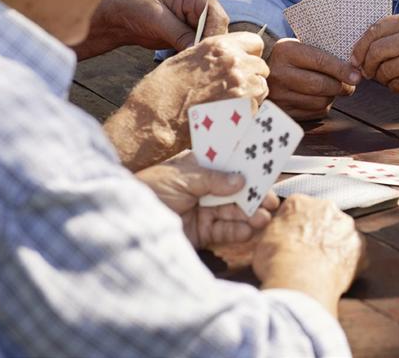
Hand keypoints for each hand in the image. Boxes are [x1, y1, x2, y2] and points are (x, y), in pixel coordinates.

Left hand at [77, 0, 228, 58]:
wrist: (123, 17)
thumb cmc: (138, 9)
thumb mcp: (158, 20)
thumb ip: (180, 35)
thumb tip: (198, 51)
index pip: (218, 17)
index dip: (213, 35)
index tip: (203, 52)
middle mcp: (203, 10)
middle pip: (218, 31)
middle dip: (210, 47)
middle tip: (200, 65)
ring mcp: (199, 25)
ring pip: (212, 42)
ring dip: (203, 55)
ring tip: (194, 68)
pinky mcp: (192, 38)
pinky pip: (201, 49)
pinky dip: (196, 58)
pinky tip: (190, 67)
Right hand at [105, 32, 268, 170]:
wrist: (154, 120)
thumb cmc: (162, 91)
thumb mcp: (186, 59)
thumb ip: (213, 56)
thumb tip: (228, 57)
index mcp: (219, 45)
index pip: (255, 42)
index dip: (250, 54)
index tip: (243, 64)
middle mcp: (234, 61)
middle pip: (261, 66)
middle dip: (251, 76)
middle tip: (233, 89)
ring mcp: (242, 85)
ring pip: (262, 87)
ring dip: (251, 95)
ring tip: (228, 104)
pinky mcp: (245, 109)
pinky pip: (257, 108)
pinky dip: (246, 112)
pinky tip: (227, 116)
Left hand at [135, 151, 278, 249]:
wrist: (126, 224)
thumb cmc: (149, 190)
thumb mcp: (181, 177)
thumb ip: (213, 179)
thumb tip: (241, 180)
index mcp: (198, 167)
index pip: (227, 164)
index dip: (247, 166)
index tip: (267, 169)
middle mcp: (203, 189)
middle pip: (235, 191)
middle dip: (254, 194)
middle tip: (272, 201)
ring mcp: (203, 211)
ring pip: (233, 212)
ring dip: (250, 214)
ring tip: (264, 217)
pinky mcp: (201, 234)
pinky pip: (224, 231)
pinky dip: (238, 231)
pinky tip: (250, 230)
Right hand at [252, 194, 363, 316]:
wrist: (300, 281)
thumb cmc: (277, 261)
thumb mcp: (261, 240)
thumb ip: (273, 230)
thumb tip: (276, 233)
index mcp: (299, 202)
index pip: (297, 209)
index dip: (293, 226)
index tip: (291, 240)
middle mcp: (326, 207)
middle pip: (322, 217)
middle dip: (316, 232)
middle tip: (306, 254)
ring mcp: (345, 226)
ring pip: (340, 233)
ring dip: (333, 245)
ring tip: (320, 267)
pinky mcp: (359, 247)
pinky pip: (354, 253)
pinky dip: (346, 262)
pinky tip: (335, 275)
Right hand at [266, 39, 359, 120]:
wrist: (261, 72)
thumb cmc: (290, 58)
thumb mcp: (300, 46)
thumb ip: (323, 54)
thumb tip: (353, 69)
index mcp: (286, 51)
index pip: (320, 61)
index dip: (342, 70)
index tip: (357, 76)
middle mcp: (279, 74)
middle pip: (321, 85)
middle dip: (341, 86)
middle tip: (350, 85)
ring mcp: (279, 95)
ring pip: (320, 102)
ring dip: (332, 97)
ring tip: (332, 89)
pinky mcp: (283, 112)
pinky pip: (314, 113)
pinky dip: (323, 107)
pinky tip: (319, 97)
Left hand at [350, 7, 398, 96]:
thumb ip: (397, 31)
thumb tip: (363, 48)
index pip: (375, 30)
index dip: (360, 47)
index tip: (355, 58)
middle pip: (376, 52)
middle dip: (367, 65)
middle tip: (369, 72)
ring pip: (385, 71)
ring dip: (382, 79)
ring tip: (389, 77)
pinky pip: (398, 85)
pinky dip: (395, 87)